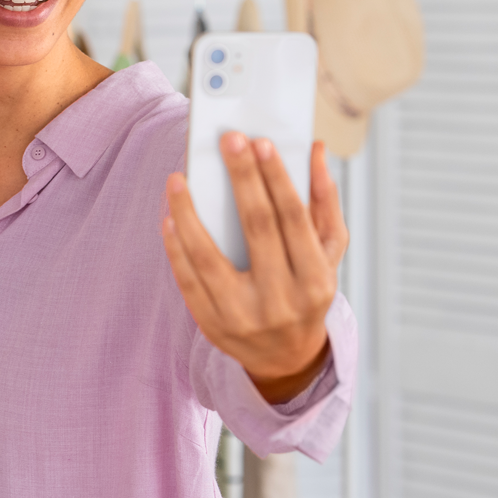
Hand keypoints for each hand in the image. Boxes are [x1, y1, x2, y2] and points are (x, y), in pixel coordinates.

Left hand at [161, 137, 348, 403]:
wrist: (286, 357)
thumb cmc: (307, 291)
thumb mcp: (328, 253)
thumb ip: (324, 202)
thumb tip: (314, 150)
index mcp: (316, 281)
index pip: (294, 220)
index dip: (277, 179)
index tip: (261, 142)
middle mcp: (281, 301)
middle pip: (257, 228)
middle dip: (242, 179)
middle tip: (227, 140)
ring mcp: (243, 317)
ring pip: (209, 256)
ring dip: (189, 213)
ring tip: (177, 179)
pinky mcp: (212, 326)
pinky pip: (187, 280)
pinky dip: (175, 247)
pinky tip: (169, 217)